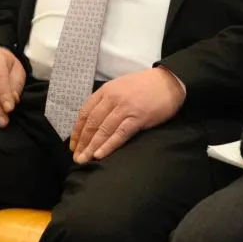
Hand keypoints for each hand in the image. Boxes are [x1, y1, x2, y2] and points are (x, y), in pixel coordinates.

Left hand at [69, 67, 185, 162]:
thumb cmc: (145, 86)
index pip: (85, 112)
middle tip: (76, 157)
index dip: (77, 131)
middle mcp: (113, 98)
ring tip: (84, 160)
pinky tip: (100, 155)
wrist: (169, 81)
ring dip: (91, 147)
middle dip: (82, 142)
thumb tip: (94, 121)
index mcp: (106, 91)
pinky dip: (108, 145)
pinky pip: (120, 134)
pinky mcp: (138, 117)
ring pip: (103, 130)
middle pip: (92, 123)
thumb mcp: (121, 87)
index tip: (73, 145)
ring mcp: (125, 108)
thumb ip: (107, 101)